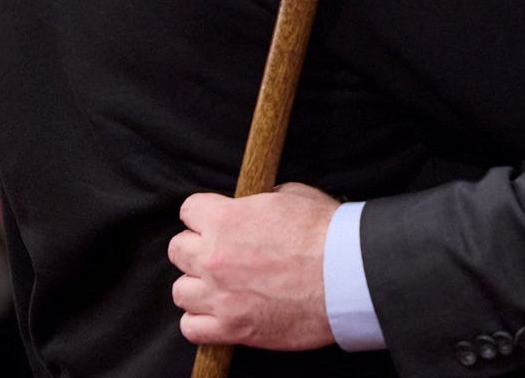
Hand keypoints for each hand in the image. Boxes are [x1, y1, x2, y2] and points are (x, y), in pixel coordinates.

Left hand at [170, 183, 336, 349]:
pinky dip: (200, 322)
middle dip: (196, 248)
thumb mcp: (293, 196)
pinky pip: (191, 328)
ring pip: (180, 291)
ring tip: (221, 286)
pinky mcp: (232, 328)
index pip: (187, 210)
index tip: (215, 222)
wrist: (347, 276)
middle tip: (220, 253)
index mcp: (226, 219)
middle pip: (177, 250)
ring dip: (198, 286)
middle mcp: (214, 257)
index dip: (204, 215)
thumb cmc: (326, 234)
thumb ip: (261, 201)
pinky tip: (220, 313)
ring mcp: (220, 296)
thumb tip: (255, 206)